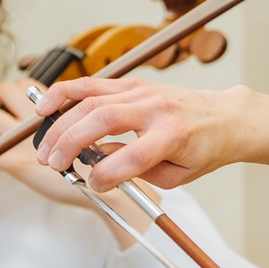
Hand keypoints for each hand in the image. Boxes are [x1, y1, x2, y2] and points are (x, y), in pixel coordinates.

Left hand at [0, 79, 90, 208]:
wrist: (107, 189)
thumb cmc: (102, 167)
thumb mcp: (93, 137)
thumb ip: (77, 127)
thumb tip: (66, 125)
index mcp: (58, 112)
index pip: (31, 87)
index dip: (17, 87)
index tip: (11, 94)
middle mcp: (39, 122)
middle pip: (7, 92)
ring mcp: (26, 142)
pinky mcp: (18, 164)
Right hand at [31, 77, 245, 190]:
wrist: (223, 117)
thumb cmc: (202, 148)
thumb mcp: (178, 174)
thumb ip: (140, 171)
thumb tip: (100, 162)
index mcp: (173, 135)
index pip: (132, 156)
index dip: (106, 175)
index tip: (93, 185)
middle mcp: (156, 108)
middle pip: (102, 121)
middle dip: (70, 144)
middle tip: (53, 164)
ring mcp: (142, 90)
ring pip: (91, 100)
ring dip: (61, 123)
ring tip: (45, 146)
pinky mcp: (132, 82)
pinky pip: (92, 84)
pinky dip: (65, 93)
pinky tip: (45, 107)